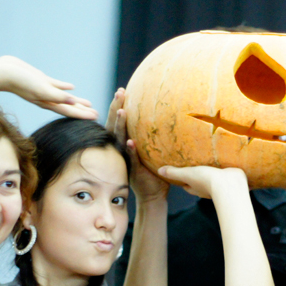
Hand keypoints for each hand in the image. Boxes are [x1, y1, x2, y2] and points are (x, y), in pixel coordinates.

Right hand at [0, 56, 97, 118]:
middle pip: (69, 107)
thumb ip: (57, 96)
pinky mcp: (41, 80)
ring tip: (88, 103)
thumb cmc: (20, 82)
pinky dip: (65, 87)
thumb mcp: (40, 89)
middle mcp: (47, 98)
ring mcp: (44, 89)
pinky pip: (56, 85)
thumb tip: (73, 102)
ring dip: (76, 101)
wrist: (1, 73)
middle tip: (96, 114)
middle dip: (83, 111)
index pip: (69, 111)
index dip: (82, 114)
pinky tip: (72, 87)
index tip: (95, 117)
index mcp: (48, 102)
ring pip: (65, 97)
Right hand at [106, 88, 168, 203]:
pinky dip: (130, 150)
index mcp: (125, 143)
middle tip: (120, 92)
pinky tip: (130, 141)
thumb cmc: (155, 170)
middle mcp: (122, 149)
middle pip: (115, 125)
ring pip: (120, 139)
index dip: (118, 106)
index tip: (122, 90)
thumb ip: (154, 136)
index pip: (119, 120)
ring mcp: (125, 159)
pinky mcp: (133, 170)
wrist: (154, 195)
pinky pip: (131, 159)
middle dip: (116, 108)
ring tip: (122, 111)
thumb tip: (169, 115)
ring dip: (120, 125)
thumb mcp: (153, 150)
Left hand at [158, 165, 246, 199]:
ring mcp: (219, 185)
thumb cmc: (206, 180)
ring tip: (210, 162)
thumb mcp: (187, 174)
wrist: (230, 184)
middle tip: (194, 166)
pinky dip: (223, 172)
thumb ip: (174, 173)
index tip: (181, 173)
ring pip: (212, 180)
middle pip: (199, 183)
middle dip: (196, 177)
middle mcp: (207, 189)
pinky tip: (224, 164)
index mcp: (195, 188)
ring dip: (211, 174)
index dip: (183, 180)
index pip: (186, 185)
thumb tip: (159, 171)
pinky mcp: (229, 181)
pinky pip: (225, 176)